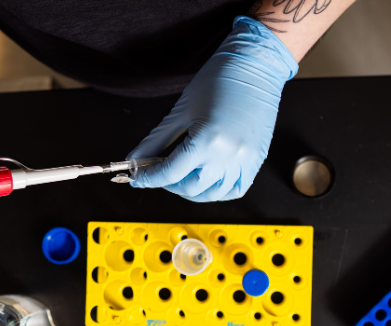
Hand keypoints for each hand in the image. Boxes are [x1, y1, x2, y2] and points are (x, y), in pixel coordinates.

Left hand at [128, 17, 298, 201]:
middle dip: (169, 184)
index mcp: (207, 141)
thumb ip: (155, 140)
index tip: (137, 178)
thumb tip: (134, 158)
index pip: (170, 173)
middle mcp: (227, 156)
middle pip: (190, 188)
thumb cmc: (218, 80)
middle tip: (160, 172)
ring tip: (182, 177)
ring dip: (193, 191)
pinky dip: (219, 191)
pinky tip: (207, 179)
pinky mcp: (256, 160)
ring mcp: (245, 161)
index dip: (149, 178)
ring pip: (213, 194)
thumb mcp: (180, 111)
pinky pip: (236, 189)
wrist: (254, 65)